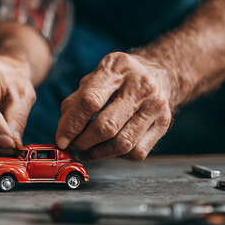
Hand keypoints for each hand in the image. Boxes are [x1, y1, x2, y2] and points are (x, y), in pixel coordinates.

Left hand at [56, 52, 173, 160]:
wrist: (159, 73)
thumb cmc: (119, 78)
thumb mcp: (95, 77)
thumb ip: (75, 101)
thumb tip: (63, 132)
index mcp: (118, 68)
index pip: (90, 101)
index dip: (71, 125)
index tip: (61, 139)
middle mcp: (141, 86)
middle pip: (107, 126)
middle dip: (83, 142)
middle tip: (73, 145)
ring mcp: (156, 106)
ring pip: (122, 144)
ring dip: (98, 153)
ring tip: (86, 150)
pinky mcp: (164, 124)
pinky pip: (136, 152)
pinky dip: (116, 156)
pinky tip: (107, 148)